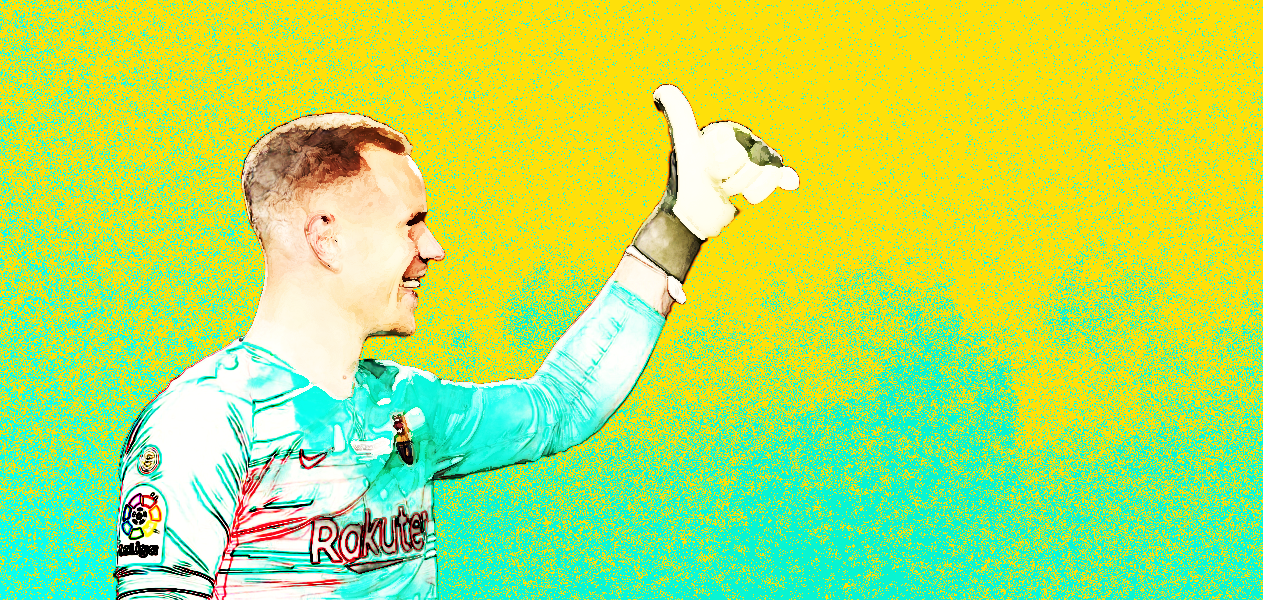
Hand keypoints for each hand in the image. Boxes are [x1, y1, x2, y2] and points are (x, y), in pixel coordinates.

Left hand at [652, 85, 798, 239]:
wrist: (694, 216)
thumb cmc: (688, 182)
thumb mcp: (685, 147)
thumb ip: (678, 116)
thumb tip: (659, 91)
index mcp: (723, 132)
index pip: (741, 149)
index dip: (725, 165)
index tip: (707, 169)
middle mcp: (738, 141)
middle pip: (755, 160)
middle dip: (734, 179)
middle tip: (714, 182)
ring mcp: (750, 160)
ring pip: (766, 171)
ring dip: (744, 188)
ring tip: (724, 189)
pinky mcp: (759, 178)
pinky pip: (775, 176)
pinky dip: (768, 187)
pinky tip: (763, 190)